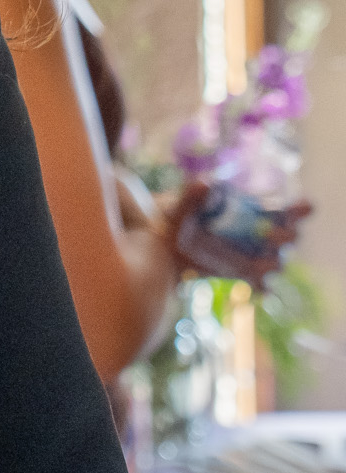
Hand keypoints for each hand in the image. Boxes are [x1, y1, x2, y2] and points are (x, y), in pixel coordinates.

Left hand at [169, 181, 312, 282]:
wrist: (169, 246)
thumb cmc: (182, 217)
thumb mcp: (184, 204)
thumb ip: (193, 194)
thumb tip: (204, 183)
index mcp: (258, 212)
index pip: (289, 211)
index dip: (301, 210)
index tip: (303, 207)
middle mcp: (264, 235)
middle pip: (290, 237)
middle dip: (285, 236)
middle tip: (269, 235)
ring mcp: (258, 257)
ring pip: (278, 262)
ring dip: (273, 263)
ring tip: (261, 264)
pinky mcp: (247, 275)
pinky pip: (263, 285)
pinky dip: (264, 287)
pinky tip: (260, 288)